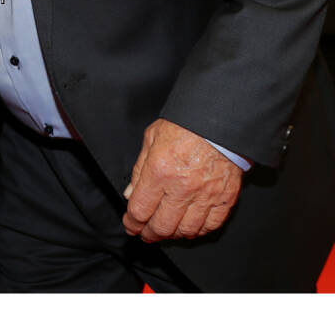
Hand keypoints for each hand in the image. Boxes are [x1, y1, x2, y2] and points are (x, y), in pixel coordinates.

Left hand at [122, 118, 242, 241]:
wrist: (220, 121)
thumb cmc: (185, 125)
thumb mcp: (151, 139)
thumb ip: (139, 169)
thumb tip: (130, 194)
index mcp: (159, 171)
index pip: (140, 210)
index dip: (132, 223)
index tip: (130, 226)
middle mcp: (182, 187)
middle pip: (162, 226)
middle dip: (150, 234)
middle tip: (145, 234)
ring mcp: (206, 195)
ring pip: (186, 230)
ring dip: (173, 235)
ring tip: (166, 232)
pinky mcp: (225, 197)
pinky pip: (211, 225)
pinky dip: (198, 231)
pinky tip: (190, 228)